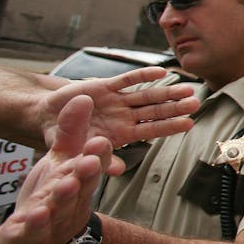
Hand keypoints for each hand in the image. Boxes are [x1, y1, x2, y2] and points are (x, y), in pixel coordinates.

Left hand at [0, 94, 112, 243]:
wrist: (34, 239)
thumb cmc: (52, 195)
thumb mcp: (59, 160)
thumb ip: (70, 131)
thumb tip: (83, 97)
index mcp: (79, 181)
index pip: (92, 165)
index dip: (97, 155)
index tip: (100, 141)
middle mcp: (71, 201)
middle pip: (81, 186)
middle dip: (85, 175)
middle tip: (88, 162)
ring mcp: (52, 220)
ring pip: (60, 207)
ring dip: (63, 197)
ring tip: (65, 185)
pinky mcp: (29, 235)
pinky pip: (33, 229)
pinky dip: (35, 223)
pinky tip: (33, 215)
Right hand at [40, 67, 197, 172]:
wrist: (47, 118)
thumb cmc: (66, 139)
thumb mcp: (82, 152)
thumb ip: (101, 159)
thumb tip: (120, 171)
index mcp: (122, 134)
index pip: (151, 129)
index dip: (170, 126)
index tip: (189, 123)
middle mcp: (124, 116)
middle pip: (155, 111)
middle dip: (175, 107)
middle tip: (196, 102)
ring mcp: (117, 100)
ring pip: (146, 95)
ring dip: (166, 91)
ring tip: (187, 88)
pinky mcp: (104, 86)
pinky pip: (127, 80)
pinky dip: (143, 75)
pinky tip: (161, 72)